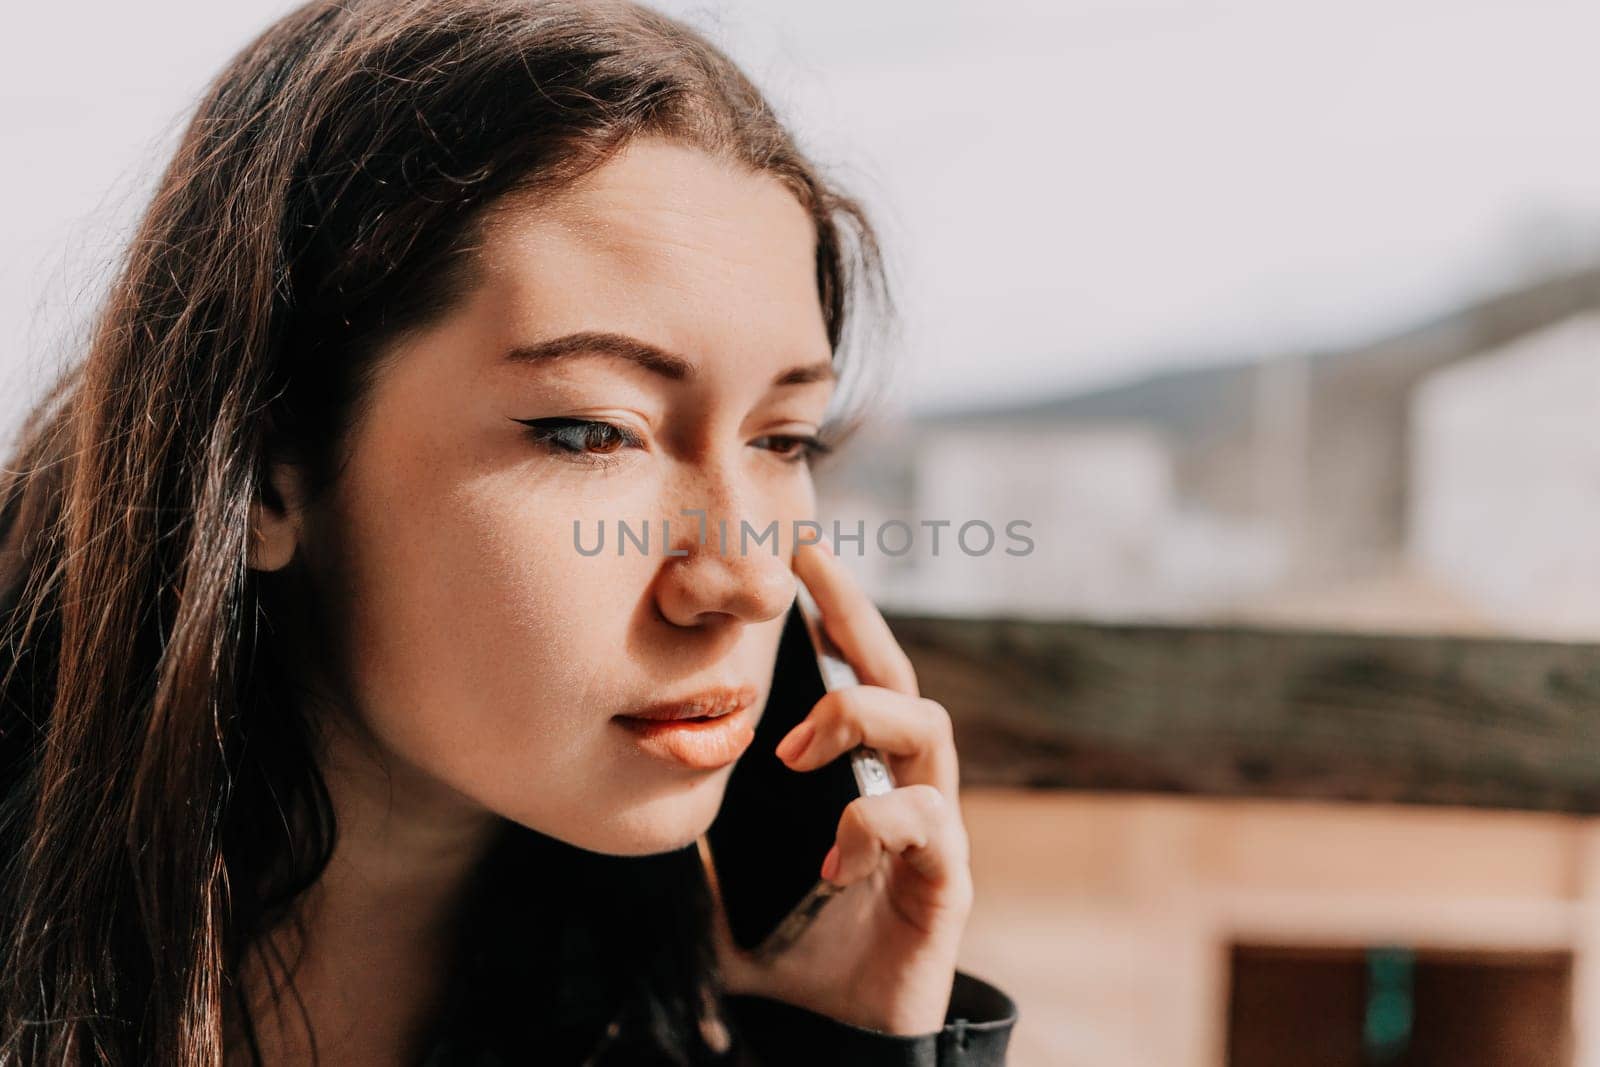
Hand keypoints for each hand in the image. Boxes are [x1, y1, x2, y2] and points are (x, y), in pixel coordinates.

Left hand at [702, 540, 972, 1034]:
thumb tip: (642, 769)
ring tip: (794, 751)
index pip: (854, 679)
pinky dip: (874, 827)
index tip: (802, 555)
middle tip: (811, 578)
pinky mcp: (946, 886)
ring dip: (858, 721)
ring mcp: (933, 834)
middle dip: (859, 621)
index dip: (837, 616)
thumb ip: (698, 820)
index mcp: (857, 779)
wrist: (829, 1042)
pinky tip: (832, 860)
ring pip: (930, 733)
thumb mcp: (724, 873)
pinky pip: (928, 828)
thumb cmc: (785, 954)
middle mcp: (905, 790)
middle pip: (901, 681)